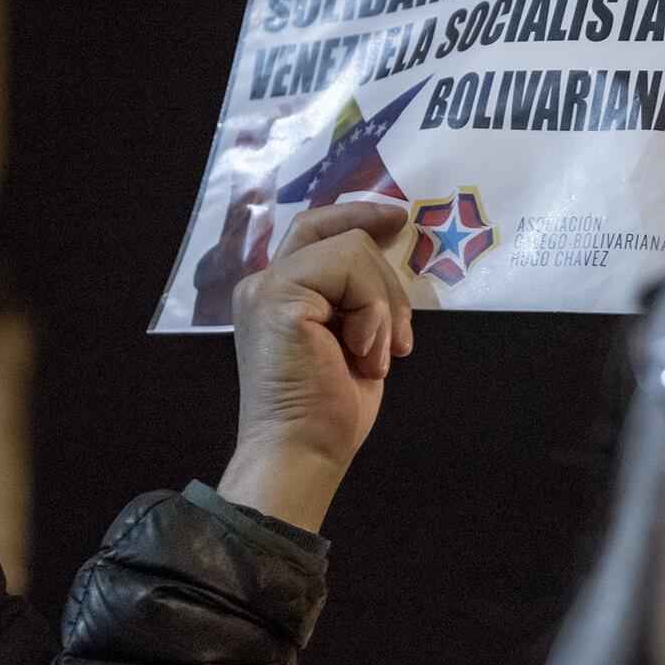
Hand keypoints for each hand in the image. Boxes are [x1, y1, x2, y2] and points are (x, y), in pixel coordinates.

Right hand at [220, 201, 412, 530]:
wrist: (303, 450)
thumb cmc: (330, 411)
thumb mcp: (354, 336)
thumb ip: (357, 296)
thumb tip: (386, 252)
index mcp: (279, 293)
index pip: (316, 230)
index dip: (357, 214)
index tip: (398, 221)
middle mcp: (264, 282)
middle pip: (336, 231)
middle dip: (384, 271)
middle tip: (400, 336)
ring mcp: (267, 285)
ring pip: (352, 248)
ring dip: (383, 303)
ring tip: (376, 355)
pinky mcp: (279, 294)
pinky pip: (349, 267)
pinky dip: (373, 309)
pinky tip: (364, 352)